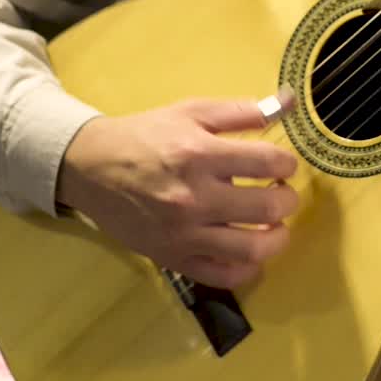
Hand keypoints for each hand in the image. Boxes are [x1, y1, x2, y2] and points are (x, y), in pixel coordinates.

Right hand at [56, 95, 298, 288]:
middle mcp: (193, 197)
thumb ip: (242, 111)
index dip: (288, 164)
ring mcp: (183, 233)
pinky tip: (249, 249)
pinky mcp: (174, 258)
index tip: (282, 165)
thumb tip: (290, 103)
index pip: (269, 163)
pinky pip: (224, 276)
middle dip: (287, 199)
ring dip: (277, 238)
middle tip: (280, 192)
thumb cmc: (146, 136)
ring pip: (252, 249)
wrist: (90, 169)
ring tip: (273, 224)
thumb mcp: (190, 112)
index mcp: (199, 154)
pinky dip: (248, 268)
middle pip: (268, 208)